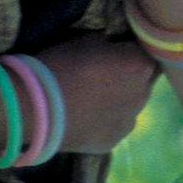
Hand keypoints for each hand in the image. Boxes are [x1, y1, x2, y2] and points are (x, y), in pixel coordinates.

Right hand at [36, 37, 163, 152]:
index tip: (112, 53)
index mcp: (139, 65)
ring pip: (130, 106)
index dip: (128, 52)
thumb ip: (107, 45)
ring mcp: (129, 122)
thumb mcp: (84, 40)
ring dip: (118, 100)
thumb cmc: (62, 65)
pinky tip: (85, 118)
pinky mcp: (114, 142)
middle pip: (141, 81)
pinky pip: (115, 126)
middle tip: (102, 76)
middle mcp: (143, 94)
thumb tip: (110, 48)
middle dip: (127, 77)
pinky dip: (105, 121)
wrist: (38, 109)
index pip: (144, 53)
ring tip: (92, 100)